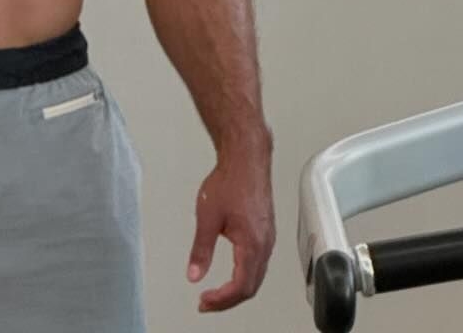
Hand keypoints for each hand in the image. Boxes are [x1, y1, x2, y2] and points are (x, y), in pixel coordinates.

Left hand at [187, 146, 275, 311]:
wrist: (246, 160)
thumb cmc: (230, 182)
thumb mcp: (207, 217)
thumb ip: (201, 249)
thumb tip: (194, 273)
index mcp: (252, 244)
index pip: (241, 286)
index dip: (222, 300)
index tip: (203, 302)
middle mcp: (265, 245)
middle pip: (251, 287)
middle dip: (228, 300)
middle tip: (206, 303)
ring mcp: (268, 240)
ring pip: (257, 278)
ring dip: (237, 290)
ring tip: (216, 294)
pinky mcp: (266, 234)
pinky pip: (259, 265)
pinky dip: (245, 277)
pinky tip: (232, 276)